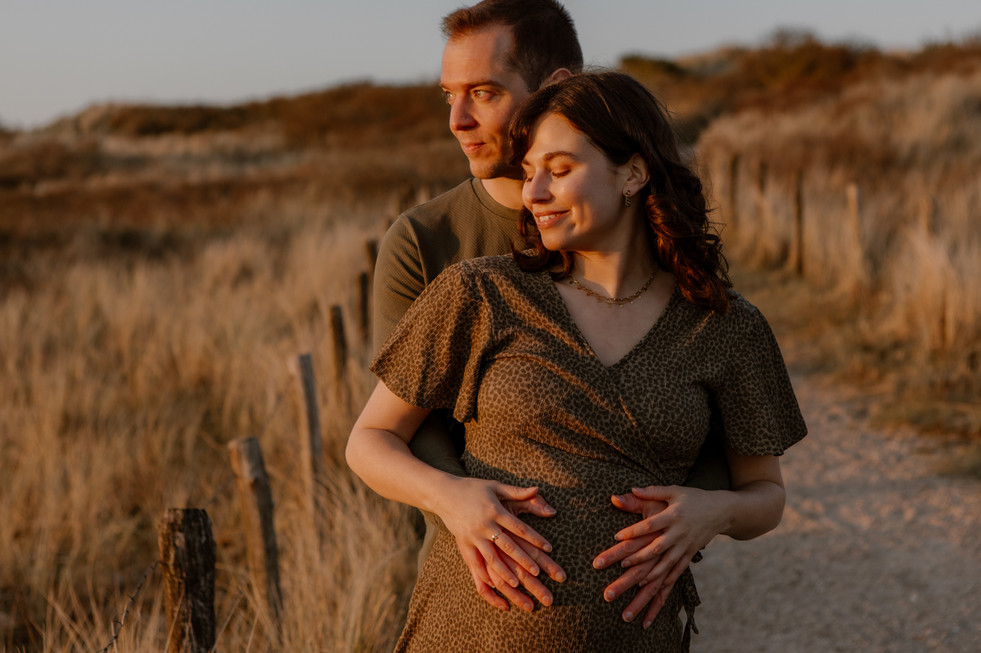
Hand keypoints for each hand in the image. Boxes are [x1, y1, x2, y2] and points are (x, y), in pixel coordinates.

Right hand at [440, 479, 562, 609]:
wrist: (444, 493)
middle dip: (523, 560)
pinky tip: (493, 584)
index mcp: (495, 511)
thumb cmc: (473, 488)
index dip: (535, 538)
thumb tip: (538, 490)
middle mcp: (485, 525)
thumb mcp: (495, 486)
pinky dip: (483, 574)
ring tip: (517, 584)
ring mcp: (473, 536)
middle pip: (508, 546)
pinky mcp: (463, 544)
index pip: (519, 528)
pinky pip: (474, 562)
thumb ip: (517, 492)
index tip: (548, 548)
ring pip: (491, 558)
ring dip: (504, 572)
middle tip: (537, 572)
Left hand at [593, 486, 722, 627]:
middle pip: (657, 547)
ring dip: (652, 574)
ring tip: (635, 582)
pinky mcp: (691, 553)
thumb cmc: (694, 498)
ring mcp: (686, 545)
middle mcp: (680, 532)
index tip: (617, 536)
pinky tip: (655, 588)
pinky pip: (678, 569)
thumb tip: (631, 489)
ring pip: (667, 563)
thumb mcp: (674, 490)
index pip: (650, 525)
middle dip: (639, 557)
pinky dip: (667, 580)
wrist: (722, 510)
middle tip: (622, 564)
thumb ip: (652, 491)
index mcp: (674, 515)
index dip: (633, 531)